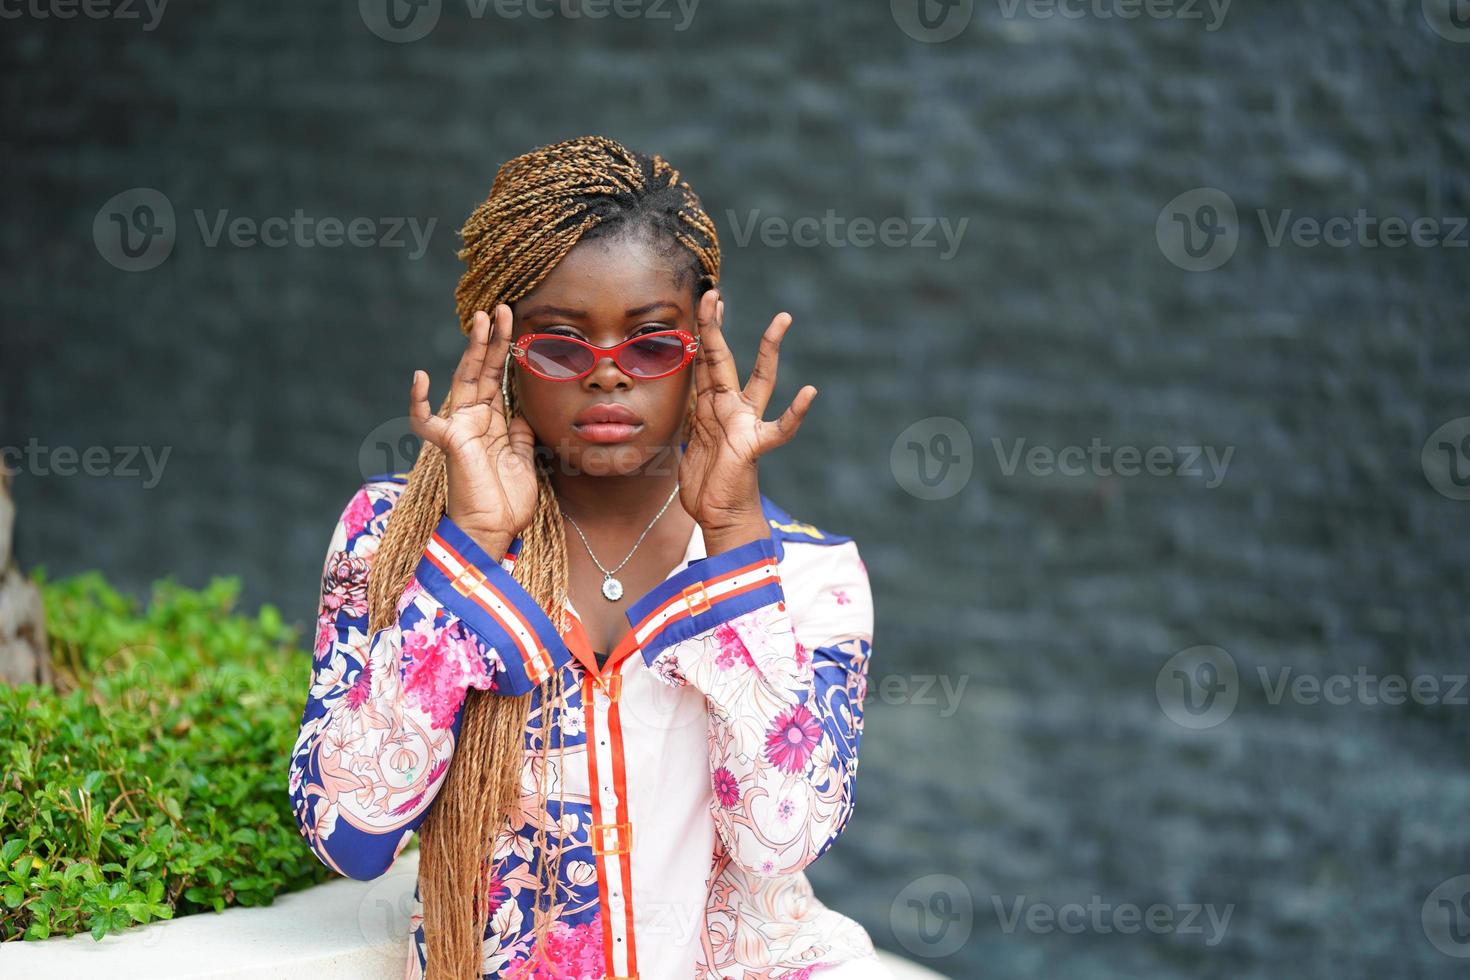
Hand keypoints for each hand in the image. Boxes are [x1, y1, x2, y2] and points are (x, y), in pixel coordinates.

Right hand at [408, 305, 538, 554]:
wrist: (494, 533)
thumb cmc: (508, 502)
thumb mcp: (524, 459)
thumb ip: (521, 432)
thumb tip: (523, 411)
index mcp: (494, 422)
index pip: (499, 378)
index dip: (505, 351)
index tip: (515, 324)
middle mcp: (475, 420)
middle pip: (483, 370)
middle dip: (492, 339)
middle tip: (500, 307)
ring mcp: (460, 429)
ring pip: (464, 381)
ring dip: (472, 349)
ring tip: (480, 318)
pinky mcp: (449, 444)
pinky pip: (427, 421)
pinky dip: (419, 401)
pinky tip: (419, 377)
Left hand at [679, 289, 816, 537]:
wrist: (719, 516)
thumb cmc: (706, 484)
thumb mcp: (689, 443)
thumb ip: (691, 417)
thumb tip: (685, 401)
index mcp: (712, 406)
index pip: (706, 361)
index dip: (704, 331)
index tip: (708, 301)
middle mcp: (731, 408)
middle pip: (723, 358)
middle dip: (716, 325)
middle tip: (714, 292)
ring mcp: (745, 424)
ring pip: (760, 380)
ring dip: (769, 350)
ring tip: (782, 320)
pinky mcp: (754, 446)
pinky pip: (779, 429)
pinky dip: (795, 414)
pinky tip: (808, 394)